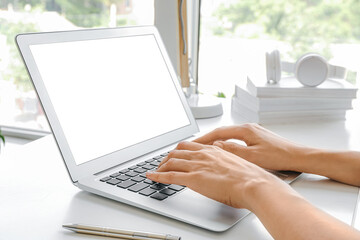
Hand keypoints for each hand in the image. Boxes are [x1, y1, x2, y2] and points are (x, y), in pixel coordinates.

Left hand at [146, 141, 279, 209]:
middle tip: (163, 163)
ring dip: (161, 166)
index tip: (175, 155)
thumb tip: (220, 165)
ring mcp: (197, 165)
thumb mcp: (236, 163)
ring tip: (156, 172)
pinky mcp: (194, 178)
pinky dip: (158, 176)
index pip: (190, 146)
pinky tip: (152, 178)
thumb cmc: (250, 177)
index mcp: (214, 150)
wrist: (255, 184)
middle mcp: (203, 154)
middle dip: (167, 157)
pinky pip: (170, 176)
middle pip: (178, 151)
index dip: (179, 151)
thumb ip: (225, 161)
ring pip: (171, 162)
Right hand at [194, 123, 307, 171]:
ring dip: (218, 141)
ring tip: (207, 149)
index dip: (204, 138)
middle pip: (223, 132)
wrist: (298, 157)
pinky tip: (226, 151)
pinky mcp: (258, 138)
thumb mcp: (251, 156)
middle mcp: (249, 128)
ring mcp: (254, 132)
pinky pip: (237, 139)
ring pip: (230, 136)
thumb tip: (215, 146)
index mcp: (246, 130)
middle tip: (196, 146)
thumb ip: (231, 151)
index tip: (193, 143)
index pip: (219, 132)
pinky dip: (228, 144)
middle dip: (208, 139)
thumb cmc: (279, 156)